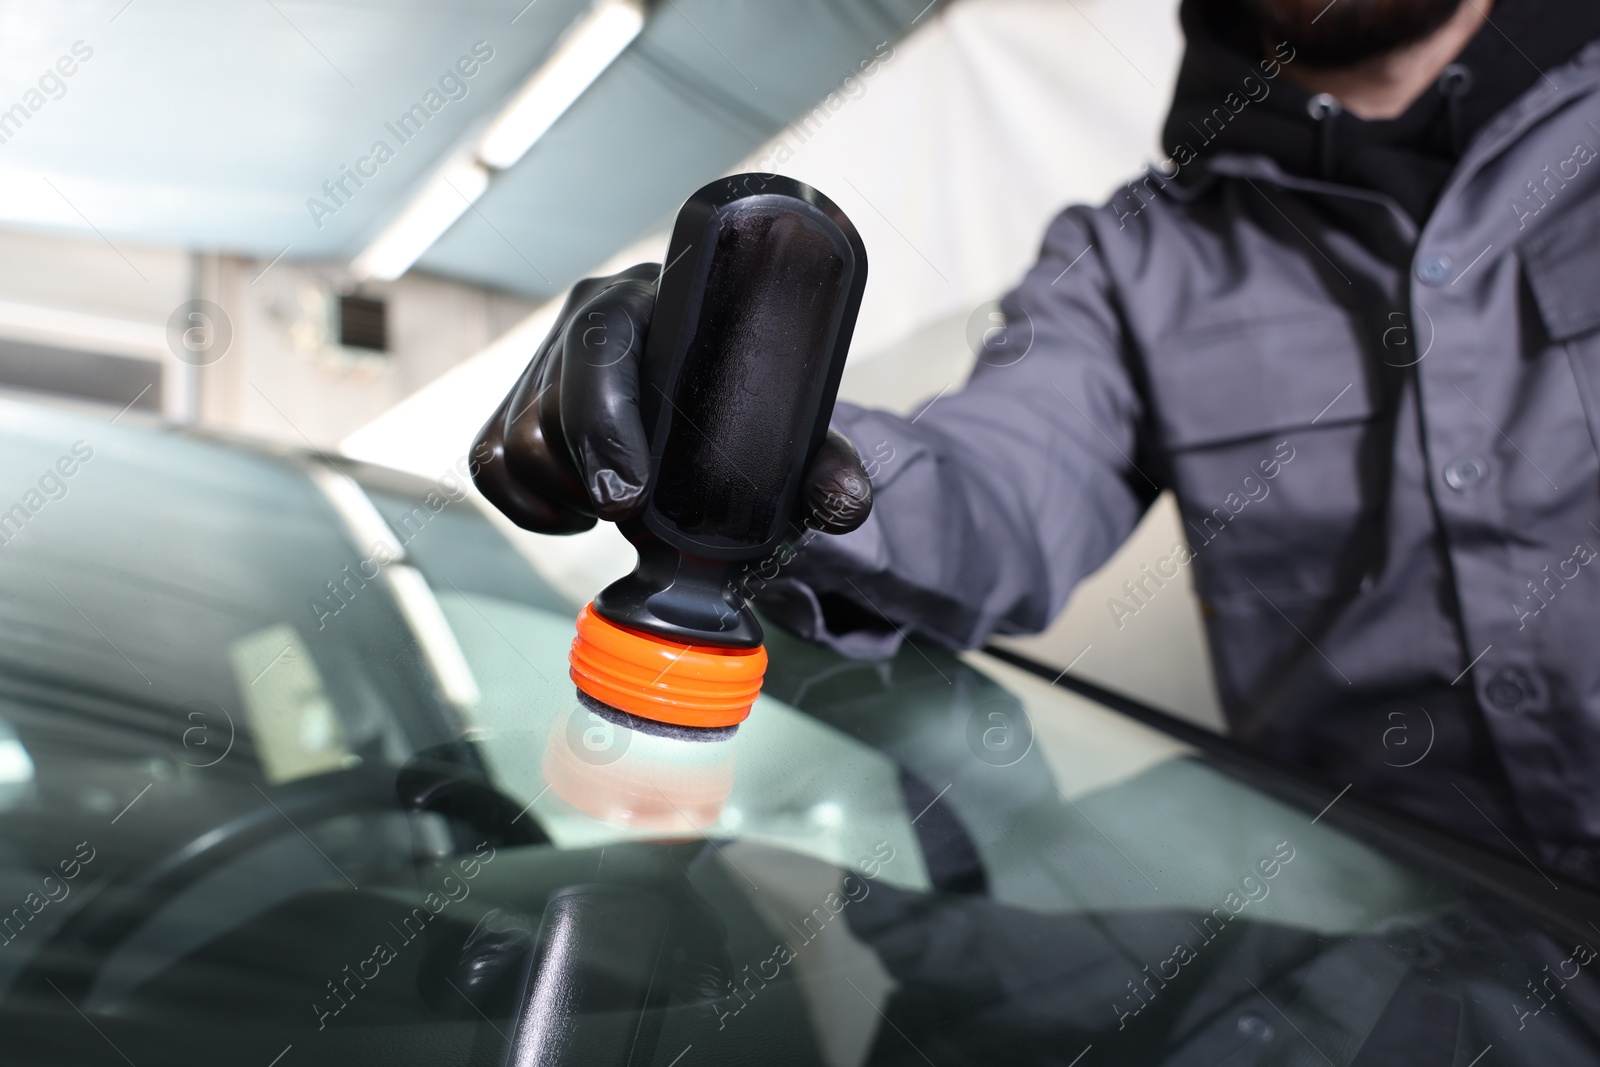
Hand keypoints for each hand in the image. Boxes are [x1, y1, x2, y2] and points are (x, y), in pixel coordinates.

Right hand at [471, 263, 872, 536]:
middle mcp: (587, 315)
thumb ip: (821, 464)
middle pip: (547, 410)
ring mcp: (542, 358)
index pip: (600, 349)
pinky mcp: (510, 400)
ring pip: (513, 443)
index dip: (603, 424)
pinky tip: (577, 510)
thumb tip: (845, 507)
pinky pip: (487, 464)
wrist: (711, 390)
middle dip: (589, 477)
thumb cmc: (747, 396)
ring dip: (564, 494)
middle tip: (638, 512)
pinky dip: (527, 506)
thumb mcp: (789, 427)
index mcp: (654, 298)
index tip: (627, 495)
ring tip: (621, 503)